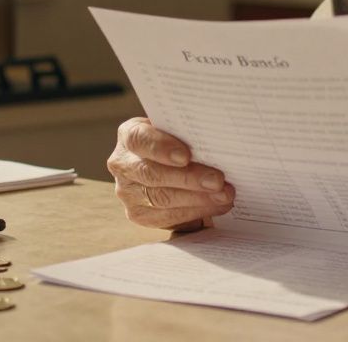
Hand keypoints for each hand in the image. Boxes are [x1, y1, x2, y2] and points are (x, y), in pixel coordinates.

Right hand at [106, 117, 235, 230]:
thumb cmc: (178, 142)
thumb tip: (216, 143)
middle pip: (152, 174)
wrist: (167, 164)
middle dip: (188, 178)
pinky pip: (167, 217)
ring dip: (197, 198)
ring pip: (161, 199)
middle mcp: (123, 165)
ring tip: (224, 195)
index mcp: (129, 136)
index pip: (138, 139)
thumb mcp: (178, 131)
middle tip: (217, 181)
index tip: (186, 156)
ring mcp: (128, 192)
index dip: (160, 147)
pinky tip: (216, 205)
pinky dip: (195, 211)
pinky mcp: (138, 215)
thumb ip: (188, 134)